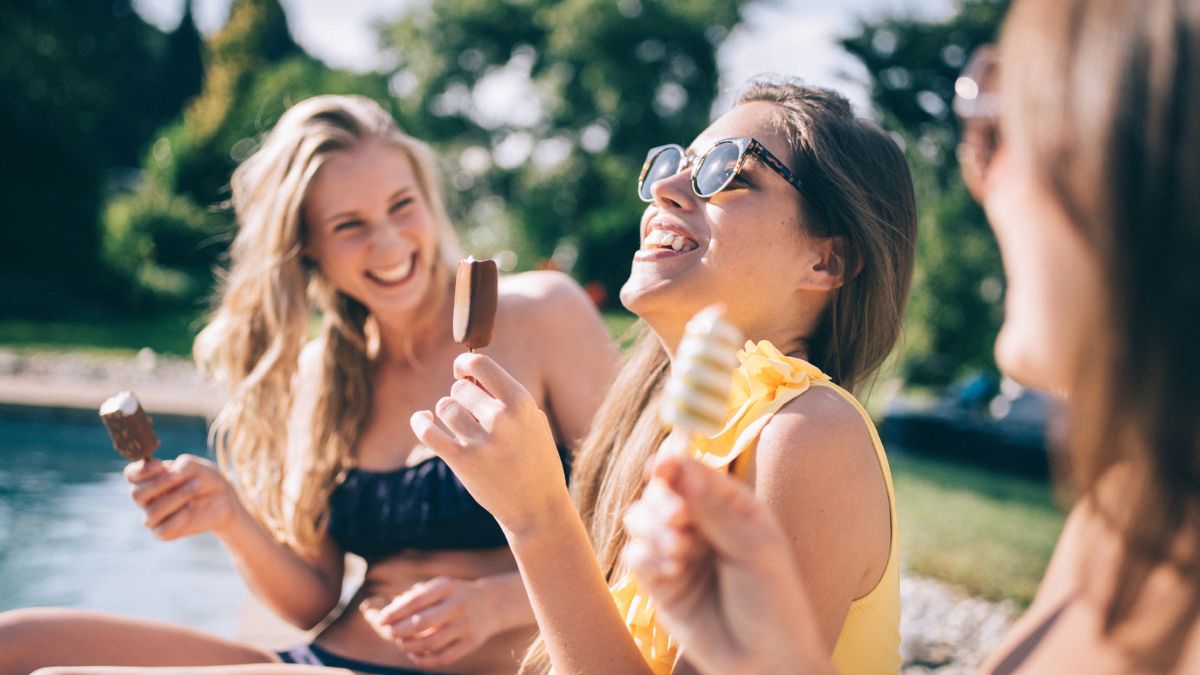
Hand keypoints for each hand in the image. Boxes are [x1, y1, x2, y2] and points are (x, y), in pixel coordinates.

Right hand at [125, 455, 241, 539]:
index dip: (141, 471)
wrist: (223, 498)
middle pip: (136, 494)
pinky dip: (180, 518)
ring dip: (177, 498)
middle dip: (161, 484)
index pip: (131, 475)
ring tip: (194, 489)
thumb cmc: (205, 479)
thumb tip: (170, 475)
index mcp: (148, 479)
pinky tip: (190, 509)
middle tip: (183, 478)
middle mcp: (146, 498)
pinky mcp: (163, 532)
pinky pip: (164, 529)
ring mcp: (153, 516)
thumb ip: (180, 467)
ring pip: (153, 512)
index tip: (160, 465)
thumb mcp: (195, 466)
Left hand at [360, 577, 498, 668]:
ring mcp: (465, 625)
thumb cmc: (455, 596)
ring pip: (430, 643)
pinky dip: (423, 660)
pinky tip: (413, 655)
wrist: (491, 604)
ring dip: (409, 646)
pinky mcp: (471, 643)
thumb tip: (389, 613)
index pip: (415, 600)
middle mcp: (457, 605)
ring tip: (401, 644)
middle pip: (421, 623)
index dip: (394, 612)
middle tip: (390, 633)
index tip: (381, 620)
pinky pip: (442, 658)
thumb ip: (415, 596)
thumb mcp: (439, 587)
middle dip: (399, 630)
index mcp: (447, 587)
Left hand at [410, 353, 570, 534]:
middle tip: (469, 412)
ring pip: (444, 407)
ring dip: (447, 413)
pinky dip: (420, 422)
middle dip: (460, 397)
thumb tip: (469, 377)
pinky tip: (423, 420)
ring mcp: (481, 441)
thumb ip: (504, 398)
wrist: (537, 507)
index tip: (461, 371)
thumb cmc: (535, 460)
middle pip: (459, 388)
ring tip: (459, 425)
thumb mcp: (532, 422)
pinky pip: (428, 432)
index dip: (465, 364)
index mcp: (521, 403)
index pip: (481, 364)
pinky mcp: (462, 462)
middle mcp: (501, 418)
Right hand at [621, 452, 832, 674]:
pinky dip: (645, 557)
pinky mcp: (660, 583)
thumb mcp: (753, 550)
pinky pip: (635, 556)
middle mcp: (701, 524)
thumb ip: (715, 510)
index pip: (693, 473)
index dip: (672, 463)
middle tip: (677, 518)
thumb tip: (684, 467)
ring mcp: (678, 552)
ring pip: (640, 518)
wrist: (766, 662)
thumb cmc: (774, 602)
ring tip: (678, 551)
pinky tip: (670, 572)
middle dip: (662, 500)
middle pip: (661, 491)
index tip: (659, 464)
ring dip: (652, 528)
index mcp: (731, 506)